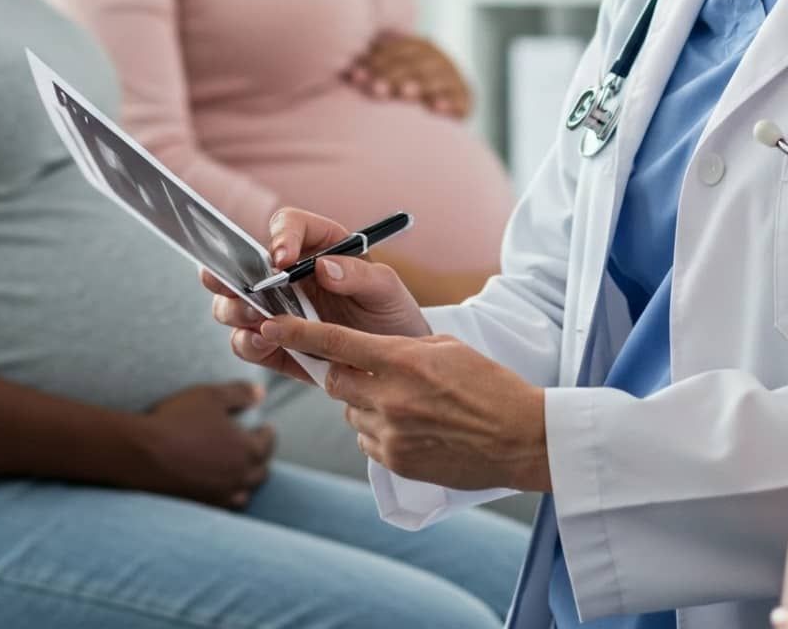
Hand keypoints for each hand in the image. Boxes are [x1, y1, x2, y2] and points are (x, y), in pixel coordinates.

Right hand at [124, 381, 274, 509]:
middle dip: (260, 459)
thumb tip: (260, 393)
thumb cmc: (177, 420)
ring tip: (239, 474)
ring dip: (245, 483)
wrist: (140, 454)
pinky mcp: (199, 509)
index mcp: (246, 450)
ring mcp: (218, 497)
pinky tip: (216, 490)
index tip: (265, 428)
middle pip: (260, 472)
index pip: (267, 444)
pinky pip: (220, 508)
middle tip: (256, 450)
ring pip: (242, 494)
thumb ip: (239, 393)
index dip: (267, 434)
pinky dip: (224, 498)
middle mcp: (238, 478)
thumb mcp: (211, 396)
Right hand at [206, 207, 430, 384]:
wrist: (391, 363)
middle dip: (232, 272)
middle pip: (244, 263)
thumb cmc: (390, 314)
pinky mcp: (272, 344)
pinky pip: (246, 342)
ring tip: (257, 317)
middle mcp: (289, 275)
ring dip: (236, 309)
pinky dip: (248, 342)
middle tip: (242, 287)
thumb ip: (361, 275)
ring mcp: (276, 310)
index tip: (283, 259)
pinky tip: (264, 342)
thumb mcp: (386, 291)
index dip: (280, 237)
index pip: (288, 225)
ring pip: (234, 303)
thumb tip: (325, 267)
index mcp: (318, 247)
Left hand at [260, 315, 550, 492]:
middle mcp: (389, 398)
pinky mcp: (395, 461)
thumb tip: (369, 355)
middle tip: (363, 371)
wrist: (519, 437)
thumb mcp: (446, 349)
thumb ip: (400, 349)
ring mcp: (389, 433)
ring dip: (366, 405)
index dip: (296, 335)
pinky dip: (380, 431)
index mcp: (402, 360)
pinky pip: (367, 440)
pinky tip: (413, 427)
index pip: (335, 344)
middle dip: (340, 373)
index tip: (268, 327)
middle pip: (335, 381)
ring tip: (408, 404)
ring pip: (351, 413)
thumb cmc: (489, 385)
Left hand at [343, 32, 472, 118]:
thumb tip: (348, 72)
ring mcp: (453, 78)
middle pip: (415, 63)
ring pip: (436, 78)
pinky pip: (459, 99)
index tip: (355, 78)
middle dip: (392, 76)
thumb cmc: (405, 90)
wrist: (441, 107)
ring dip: (420, 85)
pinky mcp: (465, 99)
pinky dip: (449, 103)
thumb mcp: (391, 76)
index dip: (375, 62)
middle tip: (374, 90)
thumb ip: (374, 69)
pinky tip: (436, 108)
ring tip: (404, 94)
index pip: (396, 51)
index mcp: (419, 47)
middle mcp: (438, 59)